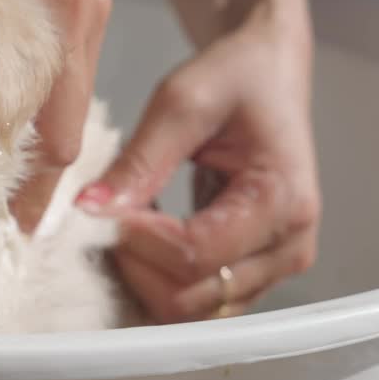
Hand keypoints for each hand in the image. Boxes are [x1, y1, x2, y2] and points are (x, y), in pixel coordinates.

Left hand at [78, 0, 319, 321]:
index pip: (194, 255)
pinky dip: (158, 275)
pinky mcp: (255, 270)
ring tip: (125, 218)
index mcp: (282, 201)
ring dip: (144, 274)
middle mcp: (289, 246)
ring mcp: (274, 265)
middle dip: (135, 263)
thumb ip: (139, 161)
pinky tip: (143, 229)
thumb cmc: (236, 76)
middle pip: (192, 297)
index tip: (102, 204)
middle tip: (105, 213)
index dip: (136, 239)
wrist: (269, 70)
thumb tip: (90, 209)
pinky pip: (197, 298)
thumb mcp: (181, 102)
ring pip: (192, 309)